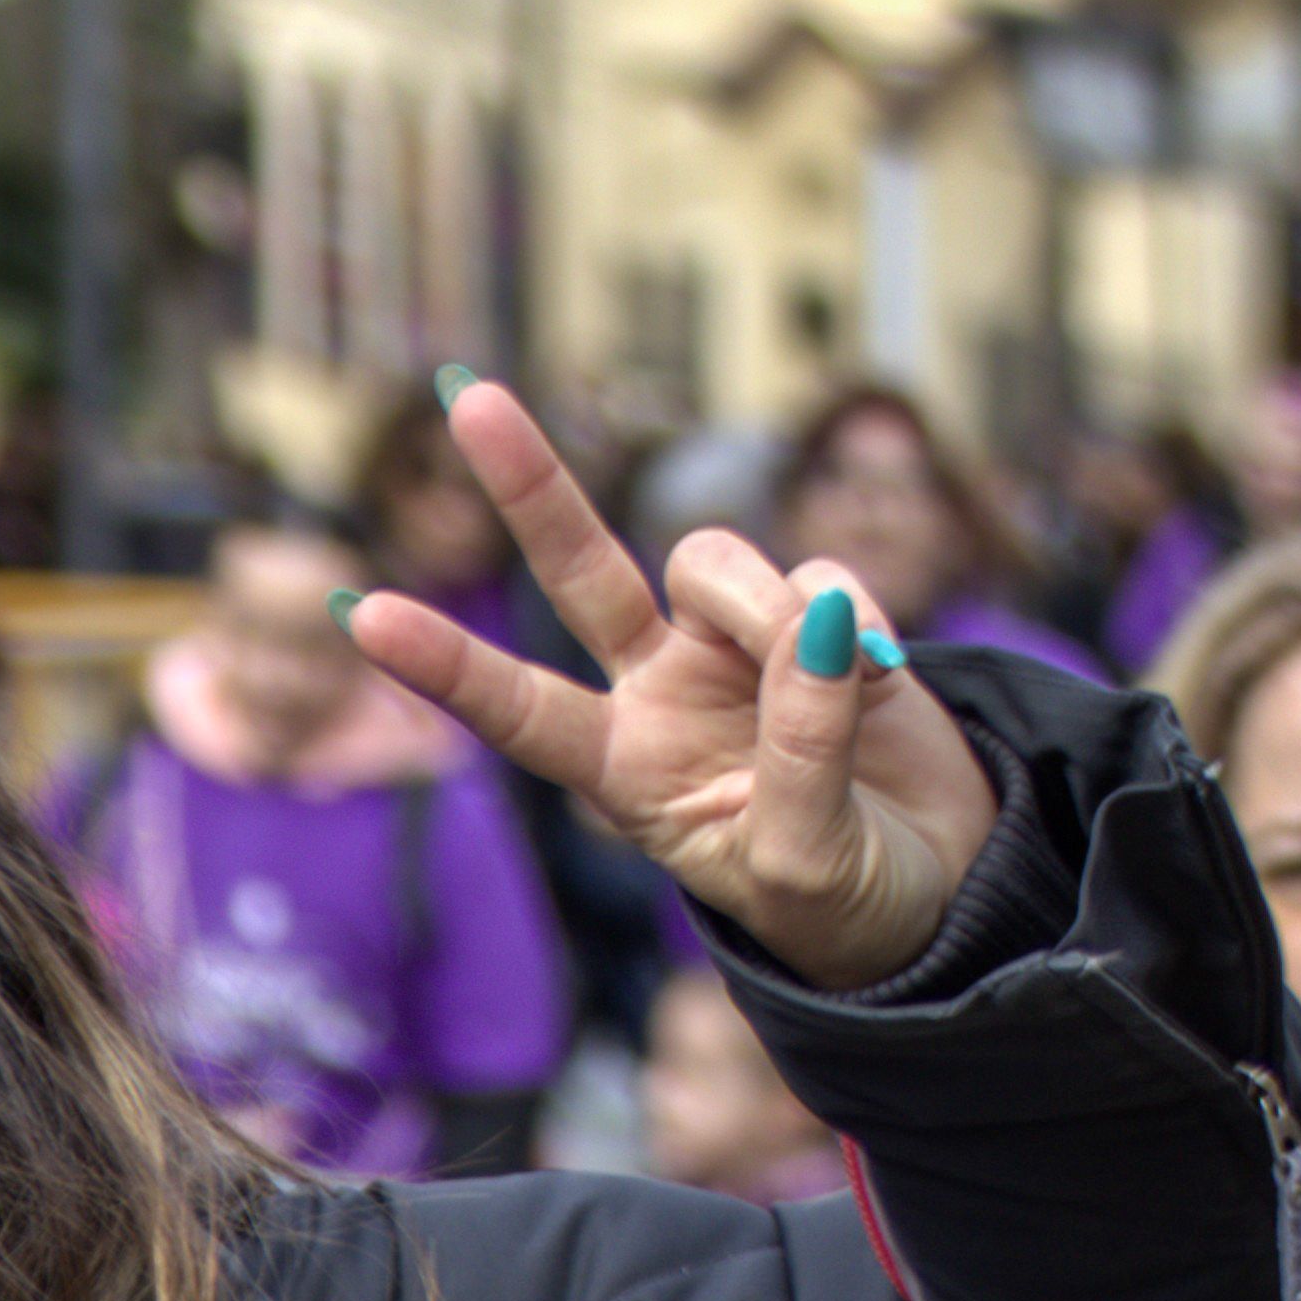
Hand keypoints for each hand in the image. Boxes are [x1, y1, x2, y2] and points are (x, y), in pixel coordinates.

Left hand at [342, 380, 997, 994]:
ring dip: (770, 610)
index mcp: (620, 772)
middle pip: (578, 571)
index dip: (447, 666)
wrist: (939, 885)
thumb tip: (814, 624)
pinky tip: (881, 675)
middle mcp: (655, 693)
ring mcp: (728, 645)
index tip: (361, 615)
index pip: (518, 715)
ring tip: (847, 681)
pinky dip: (854, 619)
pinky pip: (819, 576)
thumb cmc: (842, 903)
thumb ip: (801, 754)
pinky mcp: (815, 616)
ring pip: (714, 563)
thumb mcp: (804, 864)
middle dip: (530, 485)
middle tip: (471, 396)